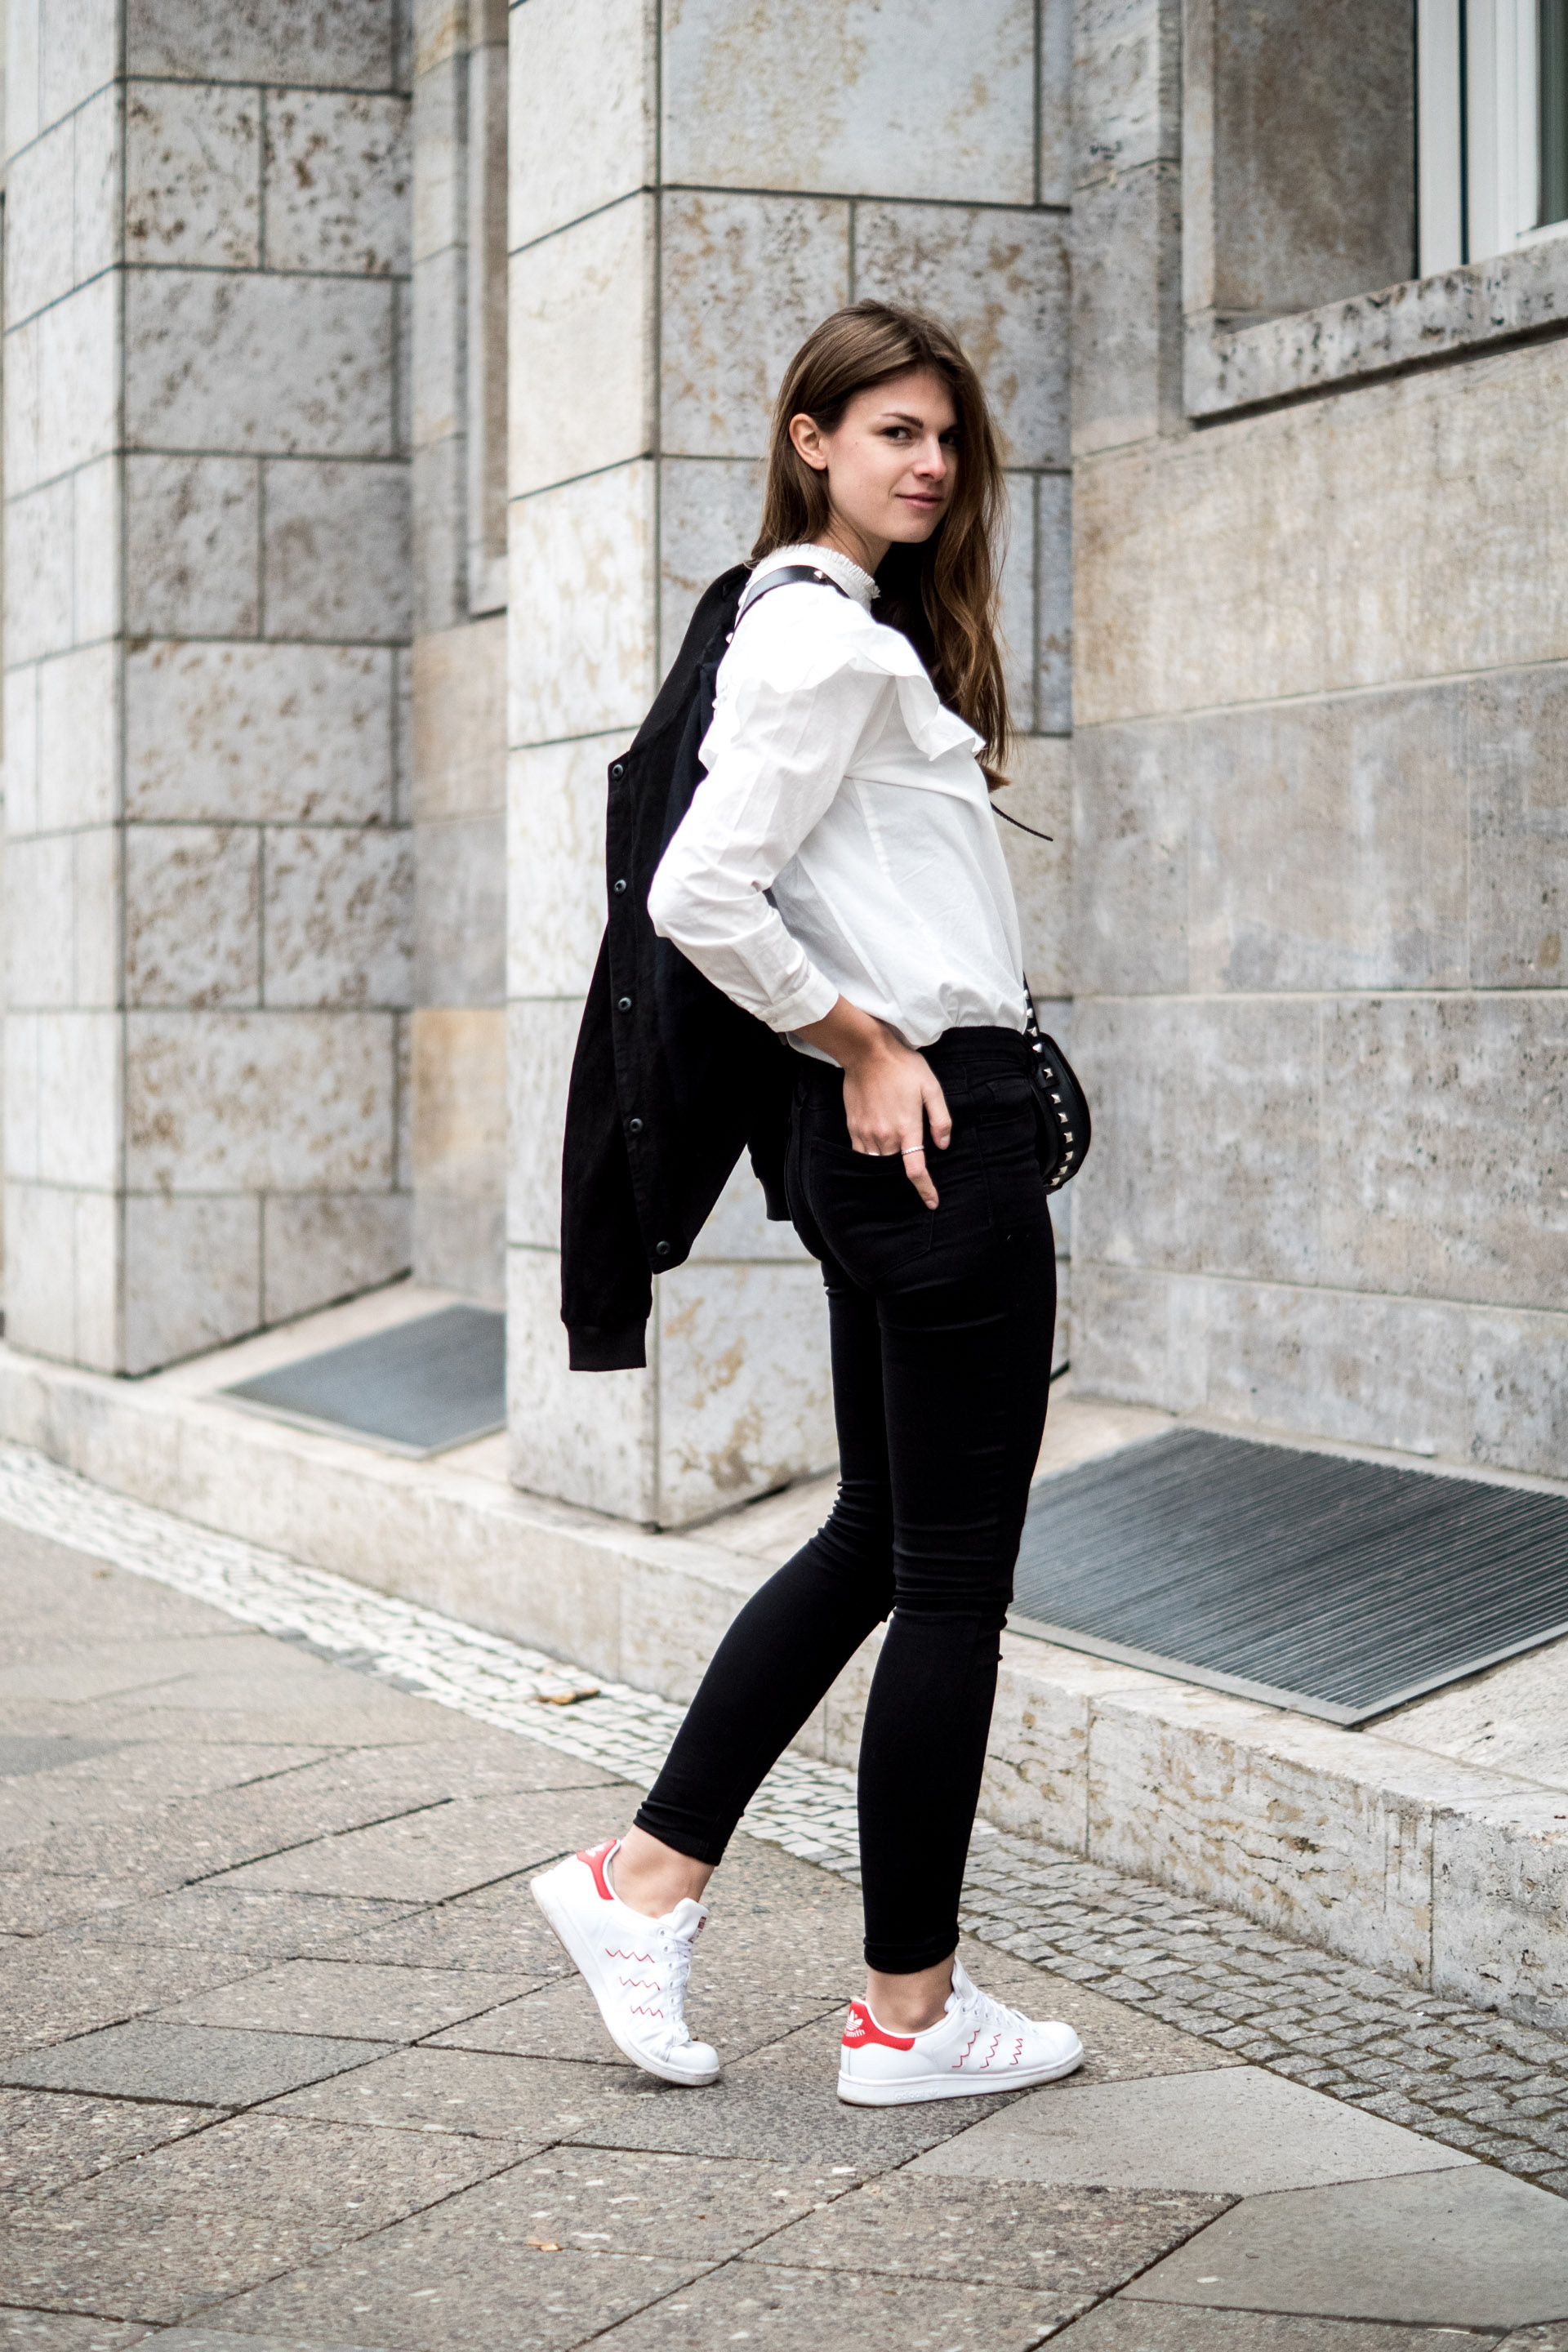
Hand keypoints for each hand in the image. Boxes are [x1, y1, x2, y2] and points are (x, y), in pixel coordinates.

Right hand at [796, 998, 951, 1206]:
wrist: (866, 1052)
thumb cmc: (903, 1067)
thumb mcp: (931, 1088)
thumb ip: (940, 1119)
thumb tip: (943, 1145)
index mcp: (907, 1128)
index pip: (916, 1170)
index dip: (925, 1189)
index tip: (932, 1202)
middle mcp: (885, 1136)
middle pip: (895, 1170)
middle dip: (905, 1178)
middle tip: (916, 1179)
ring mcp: (866, 1133)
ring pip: (876, 1164)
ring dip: (887, 1170)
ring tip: (895, 1168)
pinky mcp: (853, 1127)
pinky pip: (861, 1153)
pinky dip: (870, 1160)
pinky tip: (878, 1155)